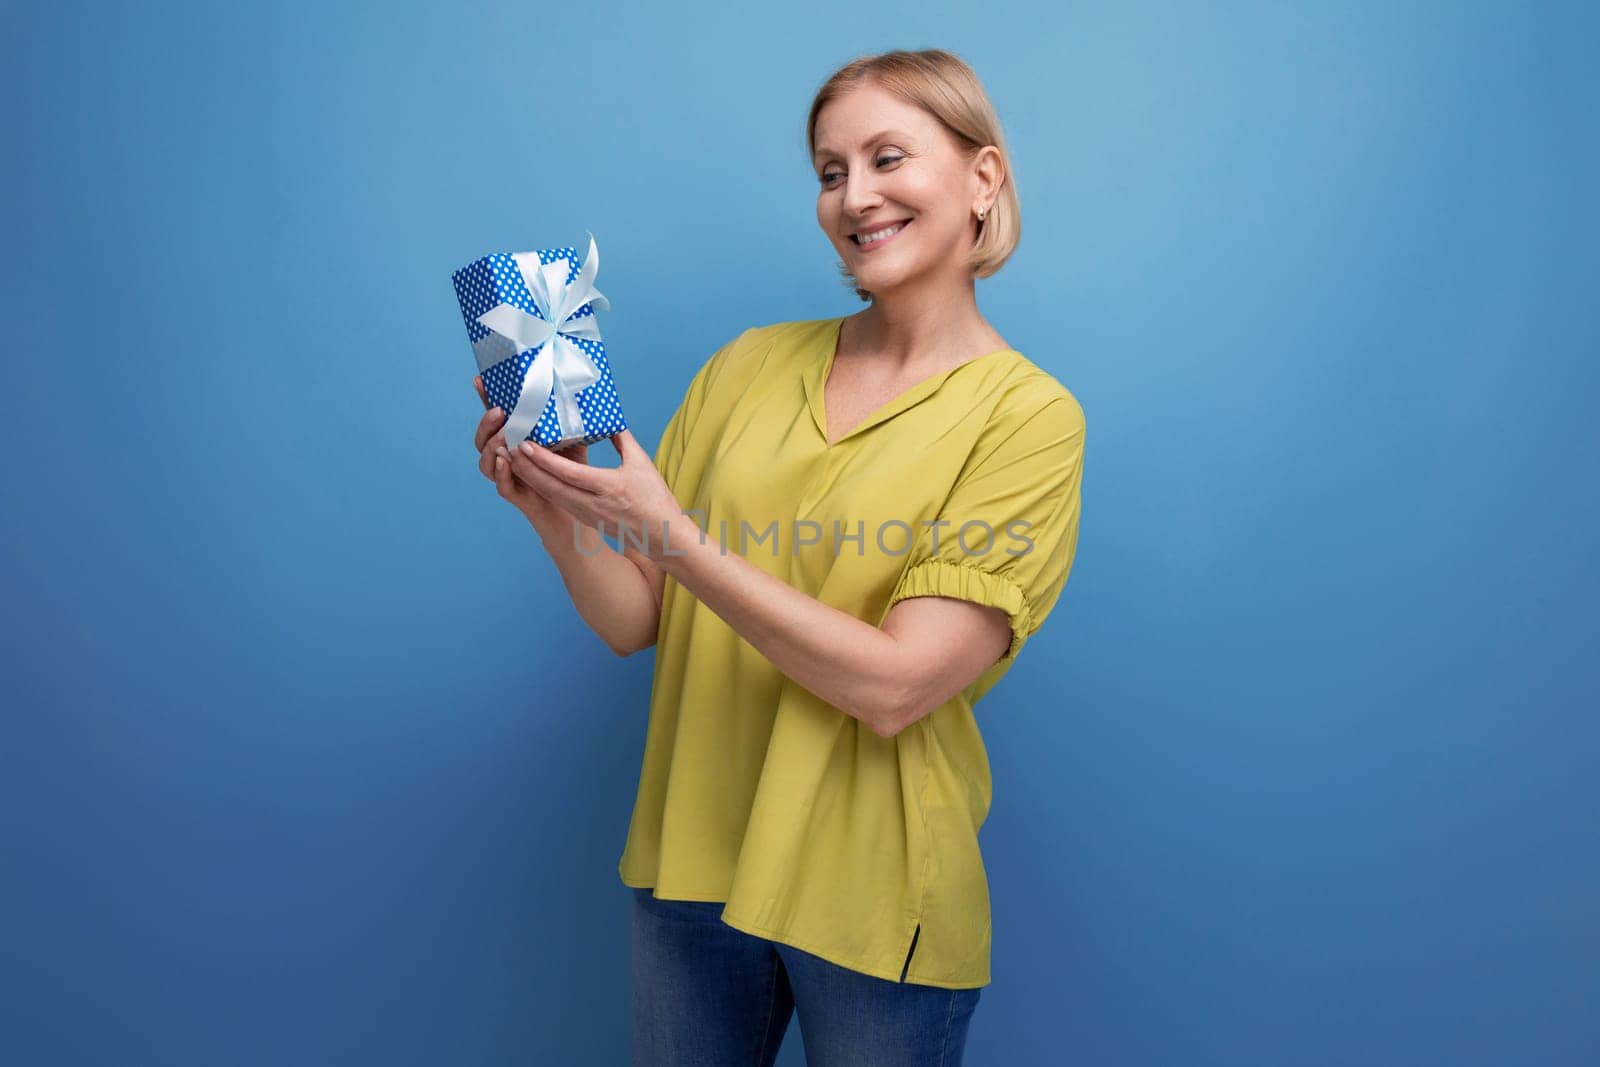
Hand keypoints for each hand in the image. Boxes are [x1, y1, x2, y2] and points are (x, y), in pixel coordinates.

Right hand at [473, 375, 587, 530]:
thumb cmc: (570, 472)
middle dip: (486, 424)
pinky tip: (503, 462)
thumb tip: (575, 392)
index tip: (480, 381)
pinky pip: (502, 485)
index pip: (496, 419)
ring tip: (503, 438)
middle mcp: (507, 458)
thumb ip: (566, 421)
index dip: (485, 400)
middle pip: (482, 439)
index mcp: (516, 441)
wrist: (577, 510)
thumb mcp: (570, 441)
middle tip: (499, 412)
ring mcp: (509, 477)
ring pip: (485, 463)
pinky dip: (501, 473)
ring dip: (491, 447)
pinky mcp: (517, 496)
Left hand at [502, 423, 687, 562]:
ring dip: (532, 478)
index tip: (525, 444)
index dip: (543, 459)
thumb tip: (608, 419)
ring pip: (552, 495)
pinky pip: (560, 501)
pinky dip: (545, 487)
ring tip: (515, 460)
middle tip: (509, 449)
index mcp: (609, 488)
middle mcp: (593, 504)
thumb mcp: (642, 464)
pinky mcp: (586, 519)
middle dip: (527, 468)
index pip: (568, 473)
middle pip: (551, 486)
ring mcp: (587, 514)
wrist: (663, 536)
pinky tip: (535, 476)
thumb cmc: (655, 499)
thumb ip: (622, 440)